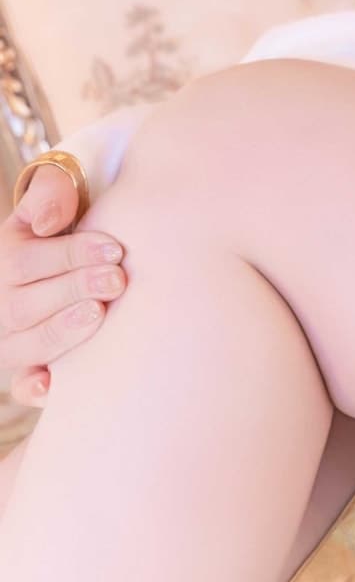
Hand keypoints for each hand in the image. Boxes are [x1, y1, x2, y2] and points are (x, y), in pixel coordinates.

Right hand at [1, 164, 126, 406]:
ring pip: (26, 344)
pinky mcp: (27, 368)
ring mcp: (12, 338)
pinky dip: (34, 388)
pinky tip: (54, 384)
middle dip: (74, 291)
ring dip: (62, 331)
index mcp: (6, 260)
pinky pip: (21, 385)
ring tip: (99, 314)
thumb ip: (53, 194)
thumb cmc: (71, 224)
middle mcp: (2, 302)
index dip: (70, 255)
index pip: (25, 263)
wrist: (76, 250)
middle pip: (25, 305)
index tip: (114, 249)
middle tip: (116, 281)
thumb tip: (49, 221)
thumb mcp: (58, 198)